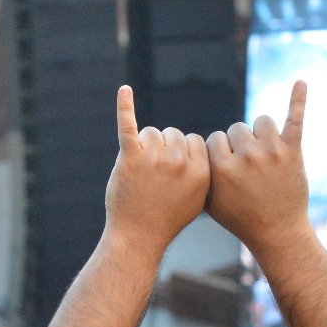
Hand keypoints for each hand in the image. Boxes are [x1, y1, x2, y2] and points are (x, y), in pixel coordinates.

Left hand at [105, 87, 208, 252]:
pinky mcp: (130, 157)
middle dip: (164, 150)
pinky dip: (125, 106)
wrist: (138, 236)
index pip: (193, 141)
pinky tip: (124, 90)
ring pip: (152, 133)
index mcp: (201, 170)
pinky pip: (128, 125)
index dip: (182, 155)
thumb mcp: (197, 198)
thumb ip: (202, 171)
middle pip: (173, 134)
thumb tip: (202, 148)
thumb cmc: (167, 219)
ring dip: (145, 147)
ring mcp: (154, 158)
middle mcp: (180, 161)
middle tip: (155, 177)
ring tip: (141, 173)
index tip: (174, 175)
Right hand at [205, 82, 310, 259]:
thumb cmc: (240, 218)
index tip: (229, 170)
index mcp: (221, 167)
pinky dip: (298, 99)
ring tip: (265, 154)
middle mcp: (245, 156)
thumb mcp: (209, 200)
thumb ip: (199, 171)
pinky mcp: (292, 151)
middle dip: (240, 144)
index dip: (221, 153)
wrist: (277, 233)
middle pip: (236, 128)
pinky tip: (301, 82)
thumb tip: (188, 148)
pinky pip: (295, 118)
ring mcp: (270, 152)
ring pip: (260, 121)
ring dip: (261, 134)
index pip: (215, 139)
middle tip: (249, 168)